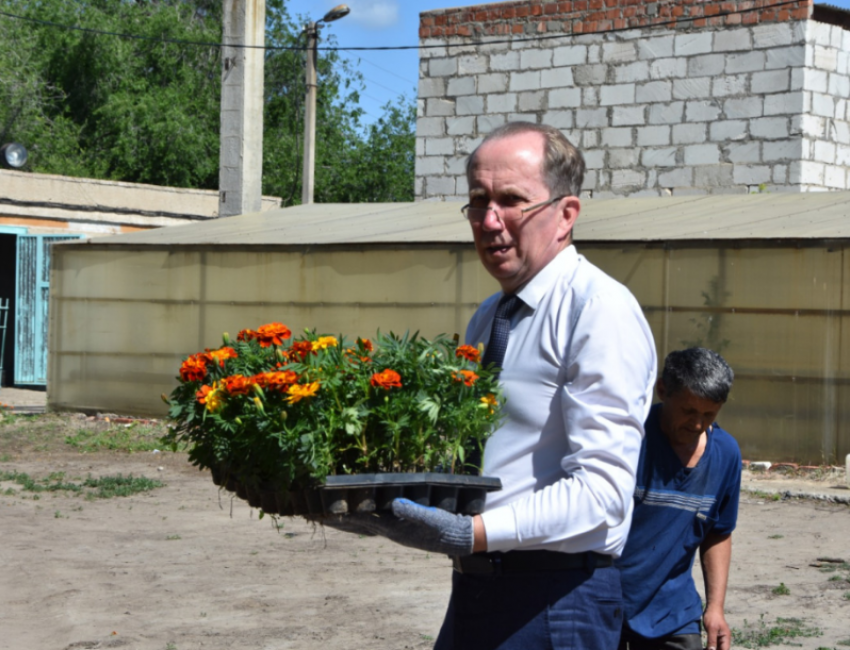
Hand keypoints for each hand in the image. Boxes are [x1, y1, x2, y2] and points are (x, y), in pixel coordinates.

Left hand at [316, 498, 474, 556]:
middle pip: (359, 525)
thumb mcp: (432, 518)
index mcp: (395, 529)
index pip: (365, 520)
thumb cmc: (446, 527)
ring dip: (349, 520)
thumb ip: (413, 511)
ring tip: (332, 516)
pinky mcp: (402, 527)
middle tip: (319, 516)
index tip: (328, 511)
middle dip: (339, 520)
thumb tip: (394, 504)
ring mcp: (396, 530)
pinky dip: (364, 518)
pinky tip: (361, 516)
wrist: (460, 539)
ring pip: (365, 524)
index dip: (346, 515)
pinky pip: (376, 523)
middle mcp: (391, 531)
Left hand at [703, 604, 730, 649]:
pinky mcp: (715, 635)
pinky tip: (705, 648)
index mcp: (726, 638)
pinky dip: (710, 646)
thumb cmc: (713, 617)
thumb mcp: (711, 629)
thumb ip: (712, 640)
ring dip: (712, 649)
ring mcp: (720, 637)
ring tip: (704, 649)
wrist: (712, 608)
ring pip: (717, 647)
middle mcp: (724, 639)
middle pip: (721, 649)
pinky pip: (714, 644)